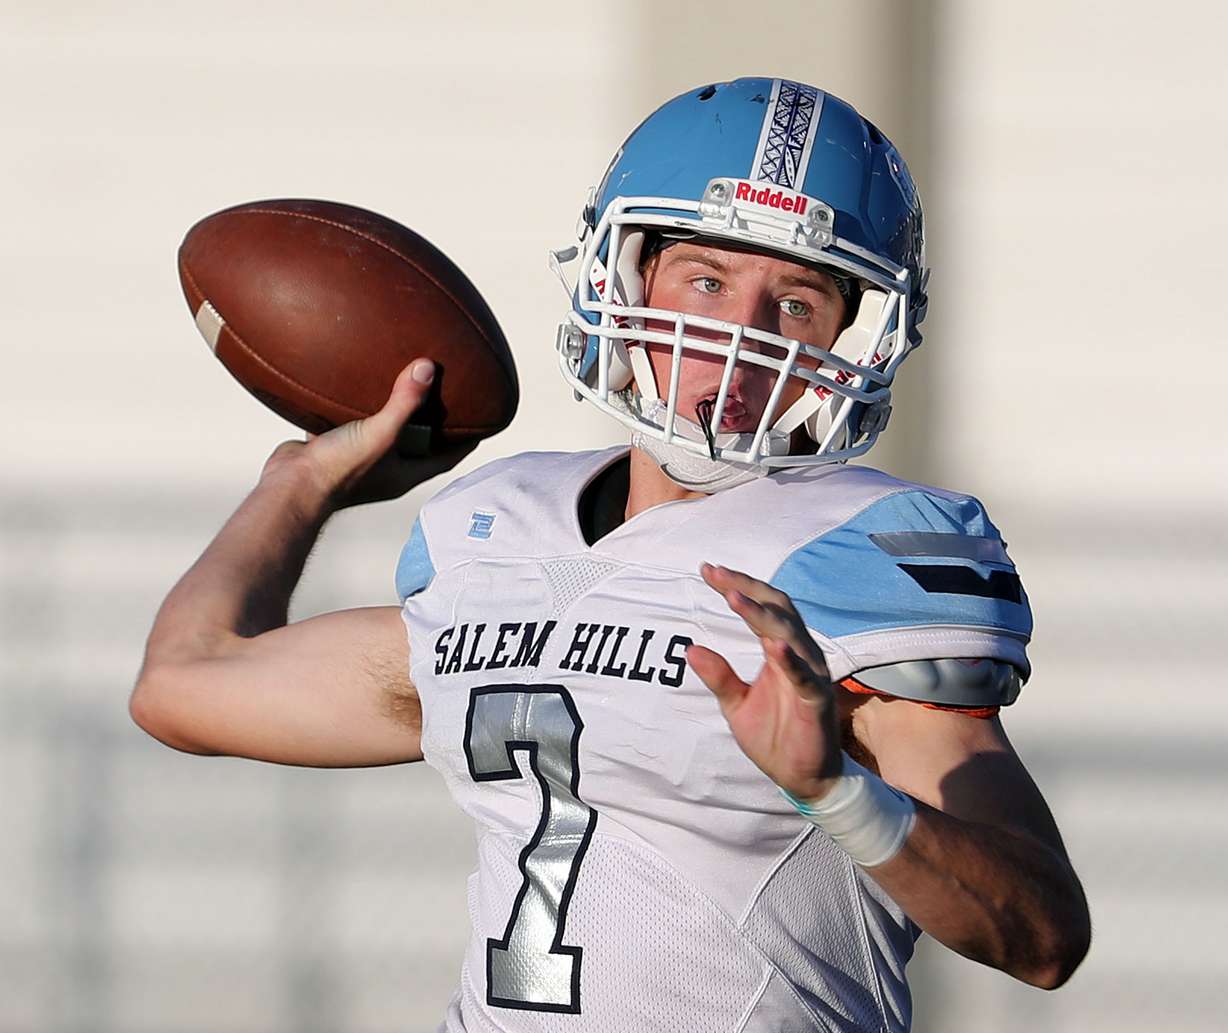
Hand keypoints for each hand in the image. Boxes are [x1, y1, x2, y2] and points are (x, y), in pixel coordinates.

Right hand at [261, 359, 477, 508]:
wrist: (289, 488)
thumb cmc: (339, 471)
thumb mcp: (380, 433)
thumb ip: (405, 403)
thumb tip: (428, 368)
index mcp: (405, 473)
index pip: (448, 457)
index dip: (466, 440)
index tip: (481, 420)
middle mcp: (385, 469)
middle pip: (417, 443)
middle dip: (429, 421)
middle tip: (441, 391)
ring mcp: (358, 460)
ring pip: (381, 432)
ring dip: (390, 411)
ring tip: (399, 382)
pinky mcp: (332, 450)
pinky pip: (348, 425)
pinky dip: (352, 408)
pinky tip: (351, 386)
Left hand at [688, 563, 842, 800]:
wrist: (802, 778)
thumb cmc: (774, 737)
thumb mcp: (736, 704)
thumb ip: (719, 676)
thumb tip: (690, 649)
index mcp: (779, 652)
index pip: (761, 608)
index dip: (737, 587)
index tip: (707, 570)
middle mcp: (799, 655)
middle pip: (777, 608)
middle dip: (746, 588)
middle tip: (715, 573)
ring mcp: (811, 675)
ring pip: (790, 634)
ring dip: (761, 615)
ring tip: (733, 598)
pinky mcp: (817, 700)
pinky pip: (805, 677)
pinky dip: (791, 660)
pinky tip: (775, 646)